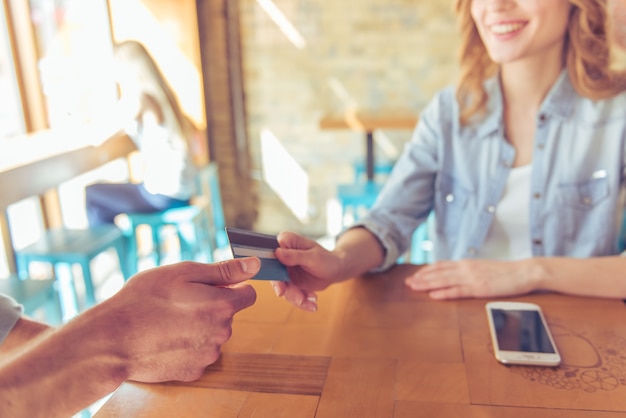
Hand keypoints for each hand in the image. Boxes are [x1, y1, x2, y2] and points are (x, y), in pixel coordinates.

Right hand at [101, 258, 258, 382]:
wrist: (113, 339)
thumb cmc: (145, 299)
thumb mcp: (184, 273)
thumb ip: (224, 270)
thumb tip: (255, 265)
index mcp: (222, 305)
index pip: (249, 295)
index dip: (233, 287)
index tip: (212, 286)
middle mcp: (221, 333)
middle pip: (227, 315)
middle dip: (211, 306)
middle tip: (179, 300)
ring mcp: (208, 355)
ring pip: (212, 334)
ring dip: (198, 327)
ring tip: (168, 320)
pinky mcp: (193, 372)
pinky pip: (198, 353)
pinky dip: (186, 346)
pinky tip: (165, 339)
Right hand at [271, 231, 343, 311]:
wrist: (335, 270)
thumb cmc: (327, 259)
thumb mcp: (313, 257)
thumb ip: (295, 256)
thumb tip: (278, 252)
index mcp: (285, 243)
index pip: (270, 255)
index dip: (272, 272)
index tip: (280, 288)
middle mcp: (281, 256)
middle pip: (274, 275)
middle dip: (287, 291)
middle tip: (300, 300)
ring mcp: (283, 269)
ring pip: (282, 287)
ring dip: (296, 297)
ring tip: (312, 302)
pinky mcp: (288, 281)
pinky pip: (289, 294)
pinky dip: (300, 300)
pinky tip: (312, 302)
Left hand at [404, 259, 537, 299]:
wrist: (524, 271)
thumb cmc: (505, 272)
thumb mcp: (482, 268)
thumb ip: (468, 270)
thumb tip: (454, 274)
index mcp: (466, 263)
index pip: (441, 265)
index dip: (425, 271)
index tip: (414, 275)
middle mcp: (466, 268)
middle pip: (438, 273)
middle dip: (421, 278)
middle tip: (407, 283)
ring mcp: (473, 278)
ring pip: (444, 281)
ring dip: (427, 284)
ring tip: (414, 288)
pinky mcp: (480, 288)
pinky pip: (459, 291)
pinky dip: (445, 293)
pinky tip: (434, 296)